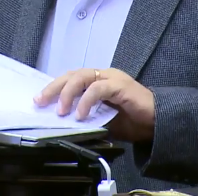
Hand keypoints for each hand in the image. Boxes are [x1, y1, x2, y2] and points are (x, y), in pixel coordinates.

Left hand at [34, 68, 155, 141]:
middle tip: (41, 101)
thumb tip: (66, 124)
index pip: (71, 79)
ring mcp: (112, 78)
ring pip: (82, 77)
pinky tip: (81, 114)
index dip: (54, 87)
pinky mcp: (120, 85)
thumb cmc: (132, 121)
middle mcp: (103, 75)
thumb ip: (87, 118)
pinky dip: (86, 100)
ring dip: (68, 93)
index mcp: (97, 81)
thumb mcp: (103, 121)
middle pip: (72, 74)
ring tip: (61, 110)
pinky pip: (98, 89)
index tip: (39, 100)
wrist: (158, 122)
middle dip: (54, 87)